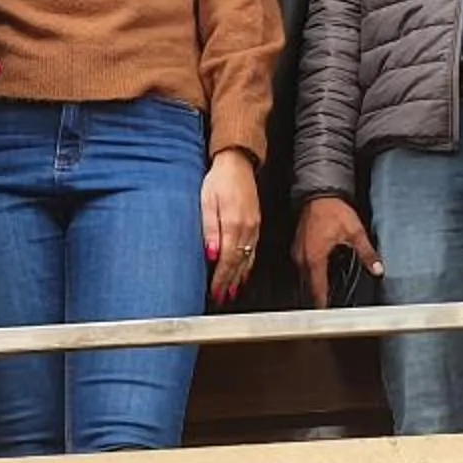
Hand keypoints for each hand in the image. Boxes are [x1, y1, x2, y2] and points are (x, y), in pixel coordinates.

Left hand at [201, 149, 260, 307]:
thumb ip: (210, 230)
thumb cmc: (219, 180)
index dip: (220, 279)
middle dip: (229, 283)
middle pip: (238, 263)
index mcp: (233, 224)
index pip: (227, 260)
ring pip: (247, 259)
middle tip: (221, 298)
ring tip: (231, 292)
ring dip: (239, 277)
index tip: (214, 292)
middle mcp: (247, 229)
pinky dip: (248, 265)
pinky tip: (244, 271)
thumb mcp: (206, 202)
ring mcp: (254, 227)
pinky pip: (253, 250)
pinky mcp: (256, 224)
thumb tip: (212, 255)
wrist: (237, 164)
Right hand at [293, 196, 380, 308]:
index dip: (322, 304)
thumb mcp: (355, 232)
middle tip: (328, 310)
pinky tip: (321, 276)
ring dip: (313, 286)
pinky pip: (302, 267)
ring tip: (325, 297)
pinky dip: (310, 275)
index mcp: (314, 258)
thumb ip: (367, 253)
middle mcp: (302, 257)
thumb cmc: (333, 210)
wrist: (320, 193)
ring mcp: (298, 251)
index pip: (317, 289)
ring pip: (303, 277)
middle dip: (318, 298)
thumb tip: (377, 268)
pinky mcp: (298, 246)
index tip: (326, 316)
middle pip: (307, 286)